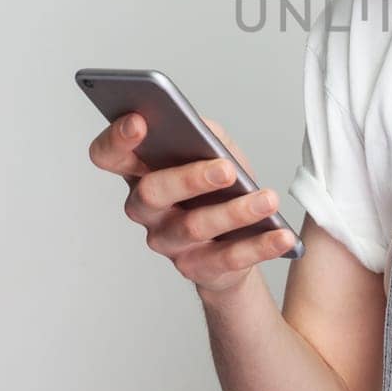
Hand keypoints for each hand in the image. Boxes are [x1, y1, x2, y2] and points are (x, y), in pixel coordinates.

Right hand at [87, 112, 297, 293]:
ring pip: (193, 227)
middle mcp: (146, 210)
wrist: (238, 241)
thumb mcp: (215, 150)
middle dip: (189, 178)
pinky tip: (282, 235)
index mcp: (141, 173)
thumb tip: (201, 128)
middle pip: (151, 193)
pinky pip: (228, 258)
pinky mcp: (197, 269)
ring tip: (268, 199)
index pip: (109, 156)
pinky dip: (260, 246)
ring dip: (235, 211)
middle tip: (226, 168)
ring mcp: (168, 242)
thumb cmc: (219, 186)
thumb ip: (204, 134)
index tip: (140, 121)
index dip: (116, 139)